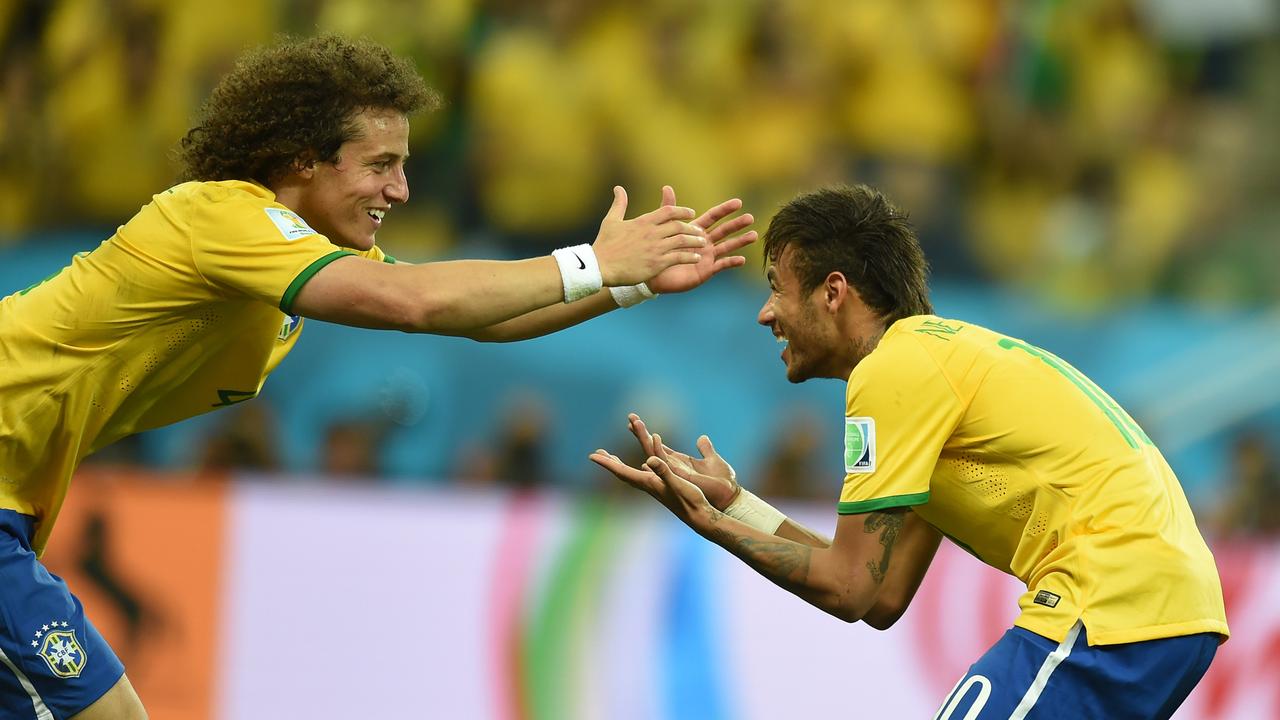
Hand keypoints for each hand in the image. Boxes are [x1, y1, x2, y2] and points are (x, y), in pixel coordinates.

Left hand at [590, 437, 716, 530]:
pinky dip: (638, 468)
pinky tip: (642, 466)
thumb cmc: (690, 500)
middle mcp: (648, 485)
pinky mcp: (662, 488)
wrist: (699, 516)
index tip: (592, 456)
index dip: (607, 463)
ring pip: (632, 474)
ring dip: (620, 465)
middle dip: (609, 463)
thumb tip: (648, 459)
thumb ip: (663, 471)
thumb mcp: (677, 483)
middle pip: (622, 473)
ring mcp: (654, 488)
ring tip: (612, 457)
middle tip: (596, 454)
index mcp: (648, 483)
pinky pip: (644, 475)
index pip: (622, 472)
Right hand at [592, 186, 706, 285]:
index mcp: (643, 221)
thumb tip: (618, 188)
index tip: (691, 213)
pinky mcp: (657, 263)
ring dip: (694, 241)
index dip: (682, 211)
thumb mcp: (611, 220)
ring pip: (682, 241)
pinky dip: (689, 257)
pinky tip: (696, 258)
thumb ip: (619, 204)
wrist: (600, 267)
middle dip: (692, 227)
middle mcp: (652, 233)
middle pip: (679, 226)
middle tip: (700, 230)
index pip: (668, 211)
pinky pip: (679, 258)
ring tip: (703, 243)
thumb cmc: (605, 244)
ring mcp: (656, 248)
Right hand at [625, 413, 740, 510]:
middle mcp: (672, 467)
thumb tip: (702, 438)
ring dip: (643, 436)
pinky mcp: (678, 477)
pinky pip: (664, 461)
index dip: (645, 435)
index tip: (633, 422)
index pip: (656, 447)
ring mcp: (673, 472)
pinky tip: (655, 436)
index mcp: (678, 463)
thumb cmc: (721, 481)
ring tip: (634, 421)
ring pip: (652, 452)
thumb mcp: (713, 459)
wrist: (729, 496)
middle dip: (639, 433)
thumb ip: (705, 449)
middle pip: (650, 448)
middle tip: (629, 416)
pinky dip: (658, 449)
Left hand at [645, 186, 756, 294]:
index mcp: (696, 230)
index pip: (714, 217)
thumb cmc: (659, 251)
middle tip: (750, 217)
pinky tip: (742, 259)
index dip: (725, 209)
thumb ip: (669, 209)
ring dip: (740, 241)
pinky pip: (722, 265)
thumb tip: (667, 187)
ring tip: (754, 235)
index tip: (738, 202)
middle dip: (737, 224)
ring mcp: (708, 256)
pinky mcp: (707, 270)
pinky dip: (731, 262)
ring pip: (727, 247)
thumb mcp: (665, 228)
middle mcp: (705, 242)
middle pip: (724, 231)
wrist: (655, 275)